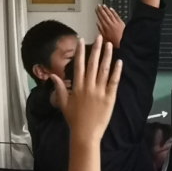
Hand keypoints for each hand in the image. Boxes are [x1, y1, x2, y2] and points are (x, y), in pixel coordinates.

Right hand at [59, 39, 121, 170]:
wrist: (85, 133)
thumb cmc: (74, 119)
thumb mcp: (63, 103)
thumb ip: (59, 88)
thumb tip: (52, 76)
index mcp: (77, 87)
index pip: (78, 65)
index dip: (80, 52)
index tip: (81, 40)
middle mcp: (88, 86)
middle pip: (92, 64)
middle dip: (96, 49)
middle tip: (99, 37)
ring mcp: (100, 91)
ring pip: (104, 70)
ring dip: (107, 56)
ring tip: (110, 44)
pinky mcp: (110, 97)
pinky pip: (114, 81)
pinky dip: (117, 71)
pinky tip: (119, 61)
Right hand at [95, 4, 125, 46]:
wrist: (125, 42)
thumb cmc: (115, 42)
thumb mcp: (105, 38)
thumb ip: (101, 30)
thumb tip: (97, 23)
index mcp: (106, 28)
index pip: (101, 19)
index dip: (98, 13)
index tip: (96, 9)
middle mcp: (110, 24)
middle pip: (105, 15)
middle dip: (101, 10)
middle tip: (99, 5)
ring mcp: (116, 22)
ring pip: (110, 14)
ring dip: (107, 9)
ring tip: (104, 5)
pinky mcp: (121, 22)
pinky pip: (116, 15)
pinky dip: (113, 11)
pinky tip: (111, 8)